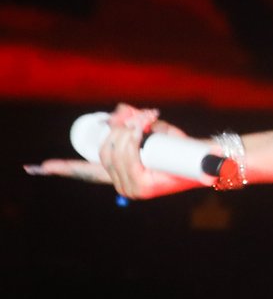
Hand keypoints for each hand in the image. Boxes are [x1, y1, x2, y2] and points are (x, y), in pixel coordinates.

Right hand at [23, 103, 209, 199]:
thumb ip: (133, 119)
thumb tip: (119, 109)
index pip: (87, 172)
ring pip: (116, 152)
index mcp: (120, 174)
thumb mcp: (153, 129)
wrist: (208, 160)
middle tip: (141, 114)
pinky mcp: (142, 187)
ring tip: (147, 119)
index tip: (39, 166)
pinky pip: (128, 158)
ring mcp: (131, 188)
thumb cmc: (181, 146)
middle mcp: (123, 185)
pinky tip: (139, 129)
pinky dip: (133, 139)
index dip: (64, 168)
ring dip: (130, 130)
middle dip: (120, 129)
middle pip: (104, 151)